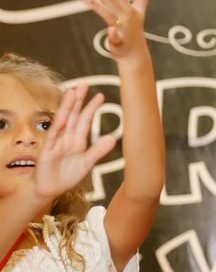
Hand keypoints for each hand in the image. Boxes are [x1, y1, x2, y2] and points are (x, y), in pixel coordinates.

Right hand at [32, 82, 116, 202]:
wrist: (50, 188)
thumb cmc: (67, 175)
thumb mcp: (87, 163)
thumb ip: (98, 151)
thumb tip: (112, 138)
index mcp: (77, 140)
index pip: (85, 120)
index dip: (92, 108)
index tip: (100, 95)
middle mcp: (66, 137)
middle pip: (73, 115)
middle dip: (79, 100)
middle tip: (84, 83)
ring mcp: (56, 141)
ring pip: (62, 120)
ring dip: (68, 107)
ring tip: (73, 92)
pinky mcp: (48, 149)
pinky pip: (53, 135)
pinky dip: (59, 124)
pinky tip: (64, 114)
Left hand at [79, 0, 158, 59]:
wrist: (135, 55)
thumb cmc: (134, 32)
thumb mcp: (140, 13)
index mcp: (127, 8)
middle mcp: (124, 16)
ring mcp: (122, 28)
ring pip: (108, 14)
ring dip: (96, 5)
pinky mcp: (119, 42)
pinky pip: (116, 37)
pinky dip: (113, 34)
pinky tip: (109, 30)